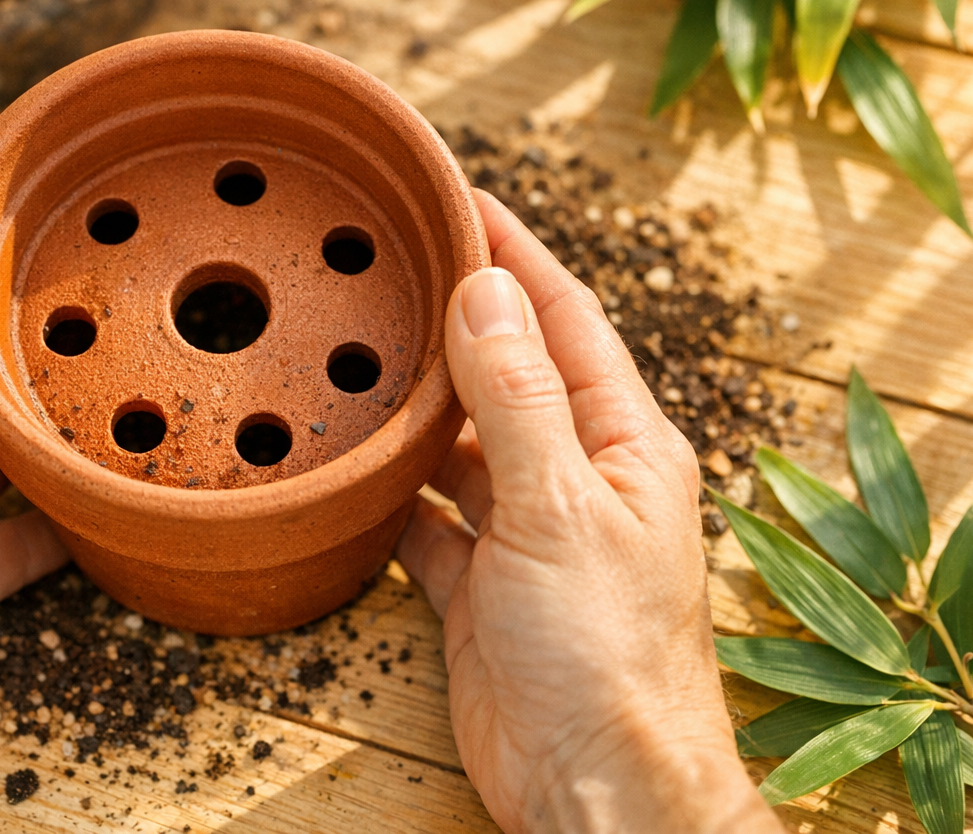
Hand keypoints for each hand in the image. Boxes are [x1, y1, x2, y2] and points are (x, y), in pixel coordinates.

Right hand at [397, 190, 781, 833]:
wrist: (596, 786)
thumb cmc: (607, 654)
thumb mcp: (561, 509)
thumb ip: (519, 398)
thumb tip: (486, 290)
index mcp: (621, 441)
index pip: (563, 317)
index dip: (513, 252)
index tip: (459, 197)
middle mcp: (574, 474)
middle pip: (507, 369)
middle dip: (455, 313)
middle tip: (390, 257)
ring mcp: (524, 529)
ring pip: (460, 438)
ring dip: (416, 399)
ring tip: (357, 344)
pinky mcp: (480, 582)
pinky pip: (425, 513)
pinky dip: (390, 488)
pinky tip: (351, 462)